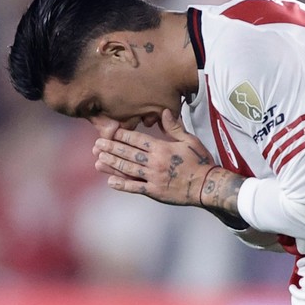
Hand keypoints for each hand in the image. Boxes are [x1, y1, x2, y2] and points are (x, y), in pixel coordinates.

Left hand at [93, 109, 216, 206]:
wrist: (207, 186)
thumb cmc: (201, 161)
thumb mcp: (189, 140)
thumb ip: (174, 127)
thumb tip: (164, 112)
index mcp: (162, 148)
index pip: (137, 140)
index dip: (122, 135)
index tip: (110, 132)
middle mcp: (155, 162)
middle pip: (128, 154)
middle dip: (112, 148)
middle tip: (97, 145)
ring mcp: (154, 178)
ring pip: (128, 169)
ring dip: (112, 164)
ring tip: (99, 159)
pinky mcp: (155, 192)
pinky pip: (135, 187)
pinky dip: (122, 185)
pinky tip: (110, 181)